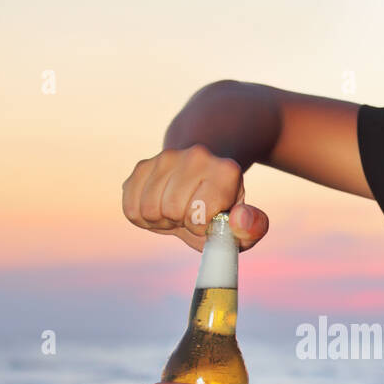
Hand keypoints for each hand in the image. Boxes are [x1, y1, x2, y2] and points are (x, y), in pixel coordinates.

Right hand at [121, 146, 269, 252]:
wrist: (203, 173)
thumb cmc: (224, 205)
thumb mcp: (245, 221)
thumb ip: (252, 227)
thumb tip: (239, 218)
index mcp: (225, 170)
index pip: (199, 215)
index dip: (203, 226)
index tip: (210, 218)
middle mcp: (195, 155)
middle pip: (170, 210)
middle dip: (180, 222)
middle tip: (192, 214)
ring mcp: (165, 157)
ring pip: (147, 210)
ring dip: (161, 220)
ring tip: (178, 210)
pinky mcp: (142, 166)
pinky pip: (130, 207)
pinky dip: (143, 216)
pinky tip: (162, 205)